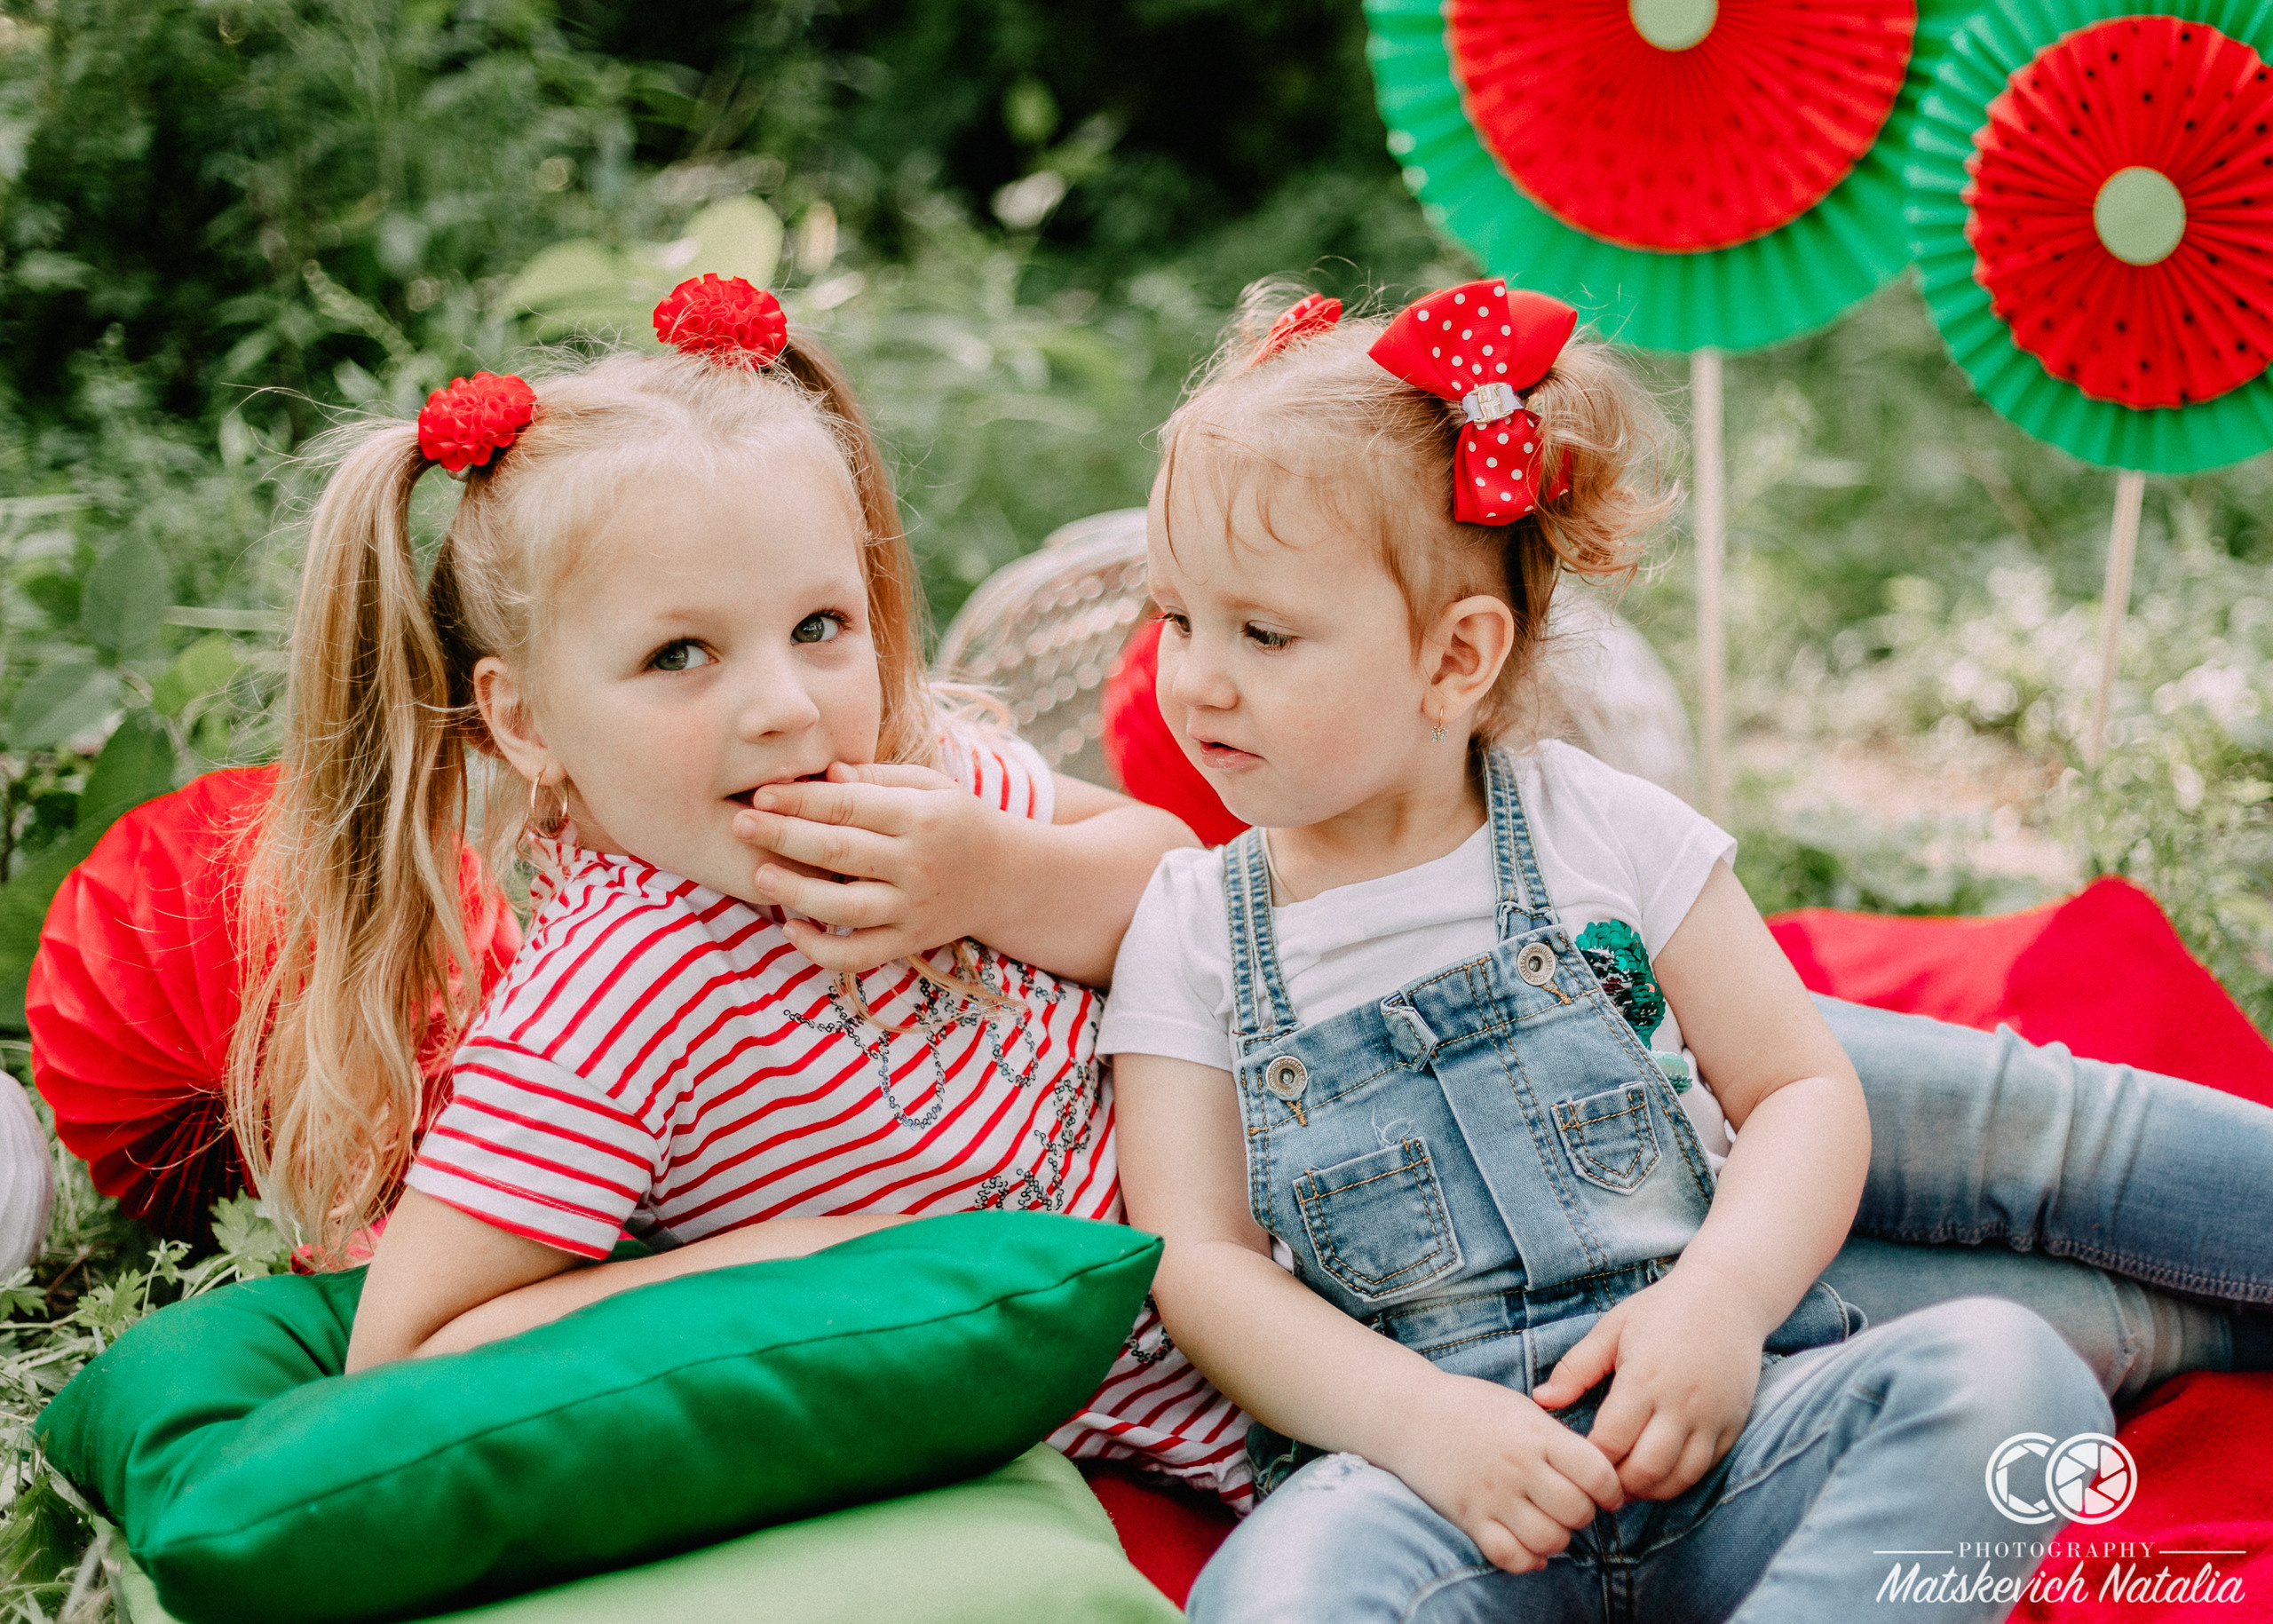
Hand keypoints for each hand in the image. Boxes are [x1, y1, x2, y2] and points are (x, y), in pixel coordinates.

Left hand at [730, 763, 1001, 973]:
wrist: (1009, 877)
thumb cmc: (958, 821)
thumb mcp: (930, 787)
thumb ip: (878, 779)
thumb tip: (823, 775)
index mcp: (921, 817)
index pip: (848, 806)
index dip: (800, 799)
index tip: (762, 793)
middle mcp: (917, 864)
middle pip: (838, 852)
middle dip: (783, 837)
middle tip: (739, 823)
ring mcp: (913, 908)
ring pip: (844, 907)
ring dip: (796, 892)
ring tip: (759, 874)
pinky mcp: (909, 941)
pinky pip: (858, 954)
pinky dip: (820, 949)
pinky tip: (790, 929)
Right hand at [1380, 1371, 1623, 1574]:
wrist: (1410, 1413)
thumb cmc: (1472, 1406)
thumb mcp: (1522, 1409)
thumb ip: (1558, 1439)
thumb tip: (1596, 1473)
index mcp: (1536, 1434)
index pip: (1597, 1473)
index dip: (1612, 1490)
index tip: (1607, 1493)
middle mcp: (1518, 1466)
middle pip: (1577, 1512)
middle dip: (1583, 1514)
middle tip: (1573, 1505)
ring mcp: (1492, 1495)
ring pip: (1549, 1540)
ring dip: (1558, 1538)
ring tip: (1550, 1524)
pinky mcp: (1469, 1517)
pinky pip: (1510, 1557)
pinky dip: (1527, 1560)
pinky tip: (1530, 1547)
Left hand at [1531, 1265, 1764, 1501]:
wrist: (1727, 1296)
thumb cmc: (1662, 1309)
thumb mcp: (1612, 1329)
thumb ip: (1575, 1368)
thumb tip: (1540, 1401)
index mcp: (1644, 1378)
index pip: (1610, 1442)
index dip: (1589, 1460)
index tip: (1575, 1460)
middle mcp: (1680, 1403)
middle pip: (1644, 1471)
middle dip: (1616, 1485)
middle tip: (1598, 1482)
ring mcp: (1711, 1418)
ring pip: (1678, 1479)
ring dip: (1648, 1490)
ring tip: (1625, 1483)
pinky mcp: (1733, 1424)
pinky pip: (1705, 1469)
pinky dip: (1679, 1479)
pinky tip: (1658, 1473)